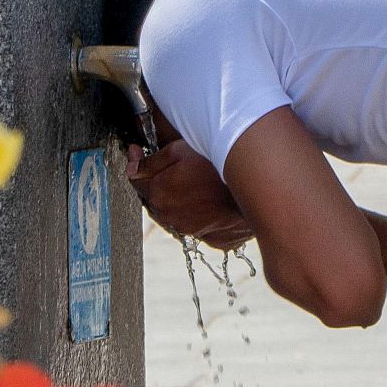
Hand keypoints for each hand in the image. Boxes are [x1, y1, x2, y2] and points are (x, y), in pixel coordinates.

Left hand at [127, 141, 253, 249]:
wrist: (253, 189)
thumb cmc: (217, 166)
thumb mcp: (179, 151)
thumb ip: (151, 161)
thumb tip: (132, 165)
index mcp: (158, 193)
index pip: (135, 178)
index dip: (135, 162)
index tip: (137, 150)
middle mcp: (169, 216)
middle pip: (152, 197)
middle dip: (152, 181)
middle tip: (164, 165)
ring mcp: (189, 229)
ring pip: (171, 212)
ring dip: (172, 198)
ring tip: (186, 181)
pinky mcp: (209, 236)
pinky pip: (193, 223)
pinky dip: (192, 211)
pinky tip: (202, 199)